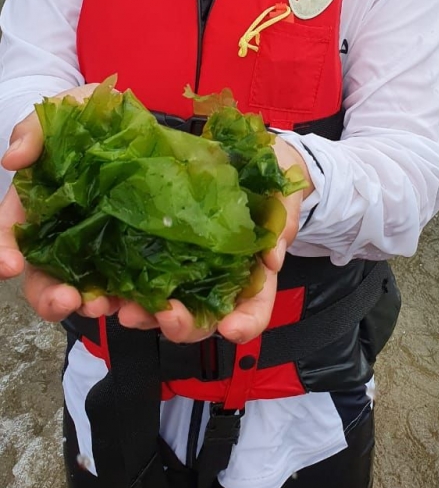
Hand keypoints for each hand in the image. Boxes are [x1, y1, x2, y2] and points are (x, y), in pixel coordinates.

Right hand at [0, 84, 120, 321]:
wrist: (135, 119)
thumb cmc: (90, 115)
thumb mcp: (63, 109)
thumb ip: (34, 130)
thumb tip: (13, 159)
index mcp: (36, 206)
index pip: (10, 237)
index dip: (4, 253)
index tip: (10, 265)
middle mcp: (62, 236)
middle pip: (44, 279)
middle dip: (51, 297)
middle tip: (68, 300)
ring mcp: (98, 247)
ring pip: (86, 290)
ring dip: (93, 305)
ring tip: (108, 306)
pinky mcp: (134, 252)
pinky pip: (132, 285)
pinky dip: (137, 300)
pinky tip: (148, 305)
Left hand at [118, 138, 312, 346]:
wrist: (245, 158)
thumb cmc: (269, 181)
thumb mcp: (282, 193)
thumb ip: (282, 221)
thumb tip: (272, 259)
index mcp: (252, 274)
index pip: (253, 309)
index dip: (245, 323)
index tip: (232, 329)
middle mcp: (216, 281)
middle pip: (203, 318)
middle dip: (184, 325)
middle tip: (168, 316)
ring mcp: (185, 269)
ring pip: (165, 307)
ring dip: (145, 315)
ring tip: (126, 309)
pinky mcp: (156, 251)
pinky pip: (138, 277)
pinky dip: (121, 289)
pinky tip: (105, 289)